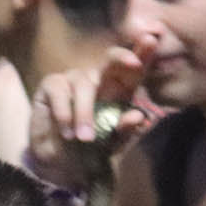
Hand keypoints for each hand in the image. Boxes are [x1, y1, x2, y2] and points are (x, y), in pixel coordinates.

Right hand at [26, 38, 152, 191]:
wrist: (60, 164)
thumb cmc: (91, 149)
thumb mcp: (112, 143)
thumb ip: (125, 130)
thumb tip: (137, 115)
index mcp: (120, 91)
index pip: (134, 70)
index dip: (143, 53)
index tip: (152, 40)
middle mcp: (99, 80)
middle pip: (111, 59)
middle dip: (122, 57)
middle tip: (133, 63)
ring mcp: (75, 80)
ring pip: (83, 83)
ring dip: (85, 113)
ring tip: (85, 138)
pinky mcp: (52, 85)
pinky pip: (59, 90)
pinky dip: (64, 113)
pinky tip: (67, 132)